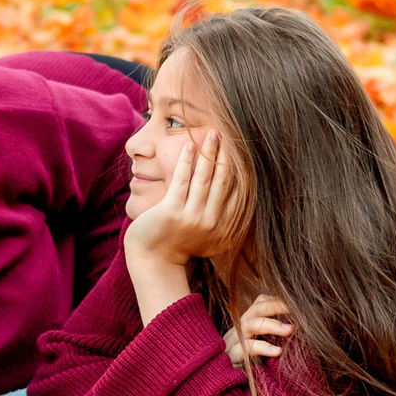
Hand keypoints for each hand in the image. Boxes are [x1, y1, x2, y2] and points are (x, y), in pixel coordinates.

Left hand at [125, 133, 248, 321]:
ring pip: (204, 178)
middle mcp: (211, 223)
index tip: (241, 148)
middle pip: (224, 181)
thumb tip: (242, 193)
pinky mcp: (171, 212)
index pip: (238, 192)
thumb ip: (225, 217)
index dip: (240, 168)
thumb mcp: (210, 235)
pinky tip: (189, 146)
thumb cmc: (180, 244)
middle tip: (230, 134)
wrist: (154, 261)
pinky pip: (181, 180)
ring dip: (209, 153)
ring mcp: (191, 218)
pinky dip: (186, 161)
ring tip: (213, 134)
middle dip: (227, 155)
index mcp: (224, 228)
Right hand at [223, 293, 292, 367]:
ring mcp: (231, 344)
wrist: (226, 389)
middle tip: (296, 311)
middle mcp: (238, 331)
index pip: (259, 304)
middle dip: (275, 307)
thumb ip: (278, 339)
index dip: (276, 301)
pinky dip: (262, 347)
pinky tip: (277, 352)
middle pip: (255, 310)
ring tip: (289, 330)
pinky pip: (244, 348)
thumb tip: (299, 330)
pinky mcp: (229, 359)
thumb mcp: (266, 351)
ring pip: (249, 325)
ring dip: (271, 325)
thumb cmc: (252, 371)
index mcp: (247, 326)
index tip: (296, 304)